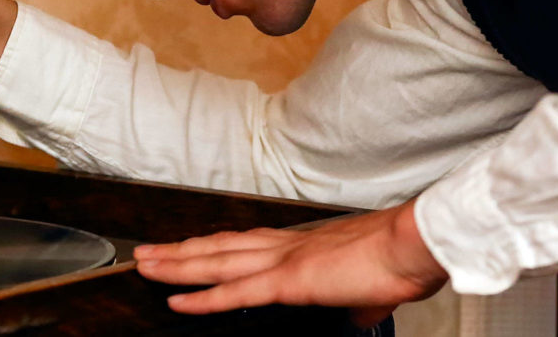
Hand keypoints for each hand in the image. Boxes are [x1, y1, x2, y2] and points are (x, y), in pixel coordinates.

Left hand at [133, 199, 447, 327]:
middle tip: (145, 253)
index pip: (242, 244)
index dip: (211, 247)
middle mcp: (281, 245)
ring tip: (145, 266)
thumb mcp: (369, 287)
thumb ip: (354, 301)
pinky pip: (235, 291)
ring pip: (214, 262)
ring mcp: (280, 261)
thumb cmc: (397, 259)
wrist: (412, 245)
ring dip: (176, 265)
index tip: (187, 249)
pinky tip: (177, 300)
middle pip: (217, 247)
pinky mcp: (287, 281)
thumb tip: (360, 312)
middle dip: (178, 252)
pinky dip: (203, 296)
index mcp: (299, 245)